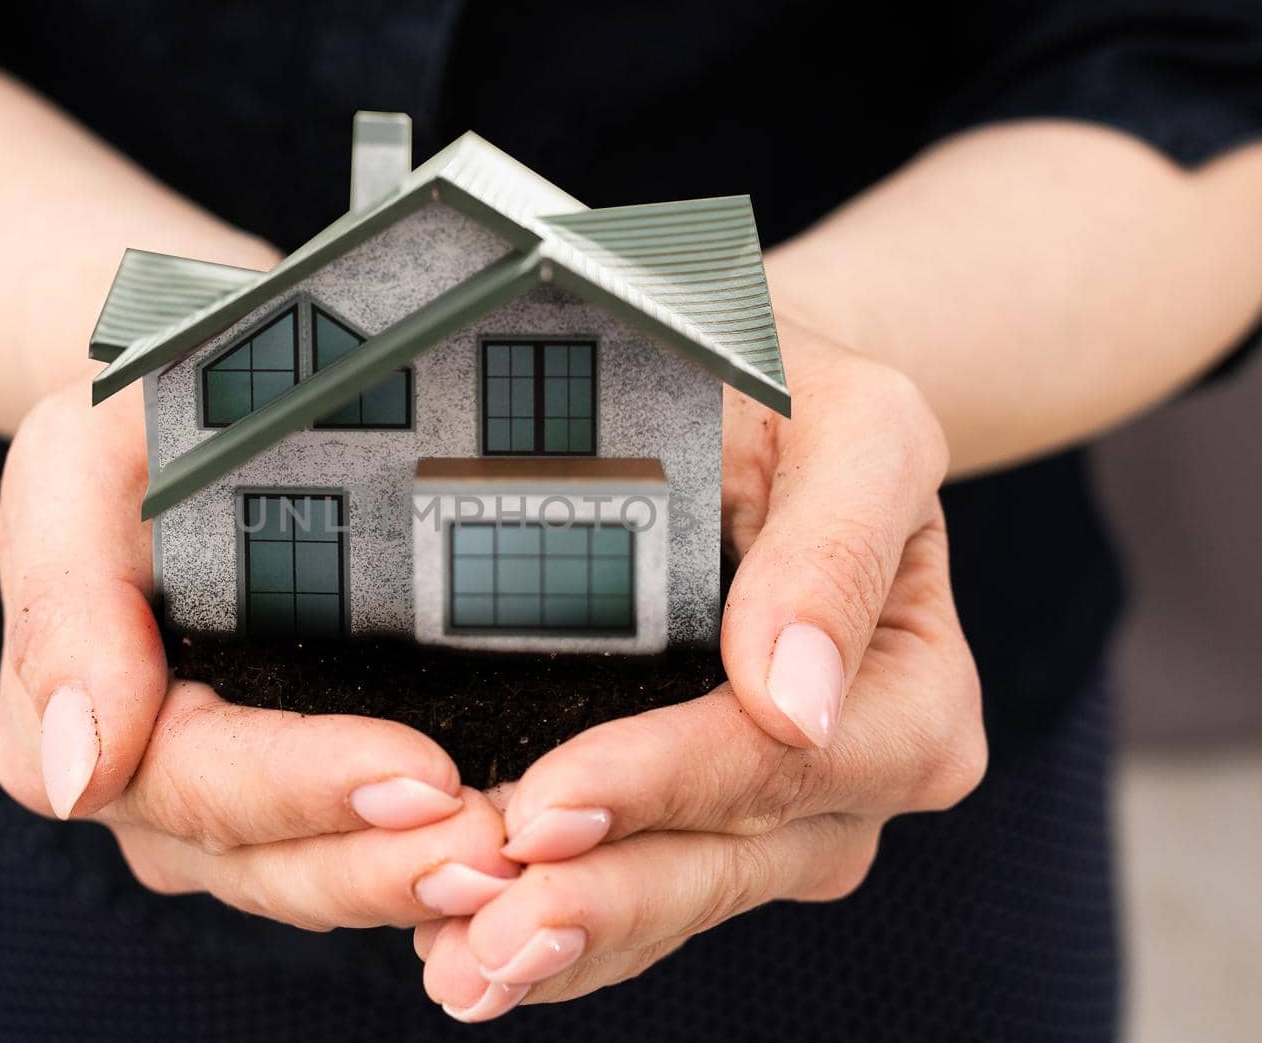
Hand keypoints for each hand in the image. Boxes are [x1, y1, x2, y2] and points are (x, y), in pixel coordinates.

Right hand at [0, 379, 516, 929]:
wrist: (181, 415)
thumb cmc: (130, 429)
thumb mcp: (74, 468)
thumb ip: (67, 606)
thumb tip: (81, 772)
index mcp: (76, 722)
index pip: (202, 783)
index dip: (311, 790)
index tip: (422, 778)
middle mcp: (145, 790)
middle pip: (267, 861)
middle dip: (382, 863)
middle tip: (495, 850)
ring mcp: (220, 809)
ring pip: (316, 881)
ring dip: (413, 880)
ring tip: (513, 864)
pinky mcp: (292, 802)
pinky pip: (353, 855)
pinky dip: (421, 859)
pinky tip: (503, 855)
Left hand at [416, 329, 985, 1019]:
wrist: (766, 415)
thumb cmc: (808, 406)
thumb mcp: (855, 427)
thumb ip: (837, 548)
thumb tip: (799, 691)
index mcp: (909, 694)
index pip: (780, 760)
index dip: (663, 786)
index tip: (551, 805)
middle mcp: (850, 777)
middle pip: (724, 859)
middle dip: (602, 899)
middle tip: (485, 930)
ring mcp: (774, 814)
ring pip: (672, 898)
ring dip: (567, 941)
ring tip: (459, 963)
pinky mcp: (696, 819)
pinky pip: (637, 893)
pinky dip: (559, 930)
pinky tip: (468, 947)